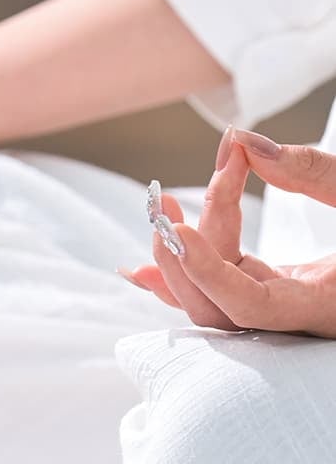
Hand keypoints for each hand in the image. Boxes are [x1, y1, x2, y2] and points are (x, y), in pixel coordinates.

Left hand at [121, 128, 335, 337]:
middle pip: (217, 308)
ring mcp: (285, 309)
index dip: (207, 271)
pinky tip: (145, 263)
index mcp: (327, 306)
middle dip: (182, 256)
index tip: (179, 228)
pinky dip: (185, 273)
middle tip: (165, 201)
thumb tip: (244, 143)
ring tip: (161, 207)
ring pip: (213, 303)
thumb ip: (314, 172)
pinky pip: (220, 292)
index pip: (250, 306)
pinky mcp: (278, 292)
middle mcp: (300, 320)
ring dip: (177, 258)